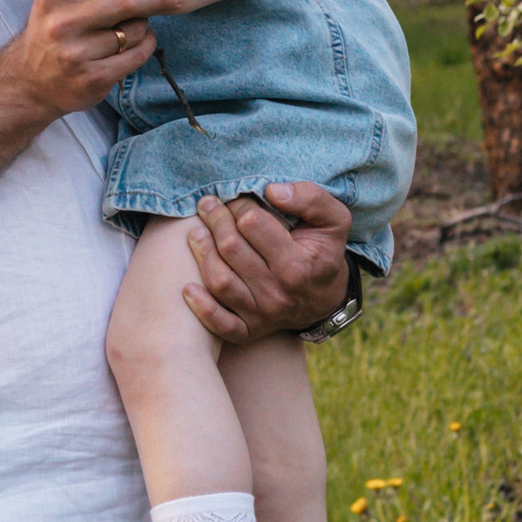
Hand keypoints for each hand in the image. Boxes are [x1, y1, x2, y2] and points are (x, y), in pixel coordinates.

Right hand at [2, 0, 166, 116]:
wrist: (29, 82)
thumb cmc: (55, 26)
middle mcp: (61, 22)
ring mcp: (76, 53)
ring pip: (134, 30)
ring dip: (146, 24)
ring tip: (139, 22)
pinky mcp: (92, 78)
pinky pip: (136, 55)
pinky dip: (146, 44)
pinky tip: (142, 40)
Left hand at [183, 181, 352, 345]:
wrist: (327, 297)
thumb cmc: (324, 251)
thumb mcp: (333, 220)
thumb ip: (311, 199)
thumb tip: (272, 191)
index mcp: (297, 265)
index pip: (252, 224)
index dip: (239, 205)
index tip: (236, 198)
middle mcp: (277, 293)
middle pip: (231, 250)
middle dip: (215, 221)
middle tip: (208, 205)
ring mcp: (262, 314)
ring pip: (220, 282)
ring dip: (202, 253)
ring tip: (196, 232)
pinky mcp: (248, 330)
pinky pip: (220, 324)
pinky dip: (202, 308)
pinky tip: (188, 288)